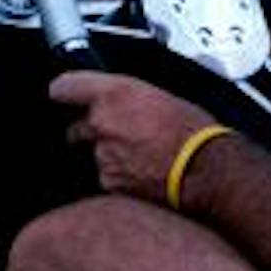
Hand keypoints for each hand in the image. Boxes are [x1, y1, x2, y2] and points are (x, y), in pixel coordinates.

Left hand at [50, 71, 214, 202]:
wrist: (208, 172)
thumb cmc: (195, 134)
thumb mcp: (161, 97)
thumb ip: (128, 98)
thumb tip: (120, 104)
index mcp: (115, 94)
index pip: (65, 87)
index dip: (63, 92)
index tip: (62, 96)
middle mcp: (102, 123)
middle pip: (76, 127)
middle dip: (90, 133)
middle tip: (121, 137)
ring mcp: (102, 156)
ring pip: (94, 156)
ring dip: (110, 158)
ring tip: (143, 160)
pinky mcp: (108, 184)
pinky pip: (106, 180)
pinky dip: (119, 180)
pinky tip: (144, 176)